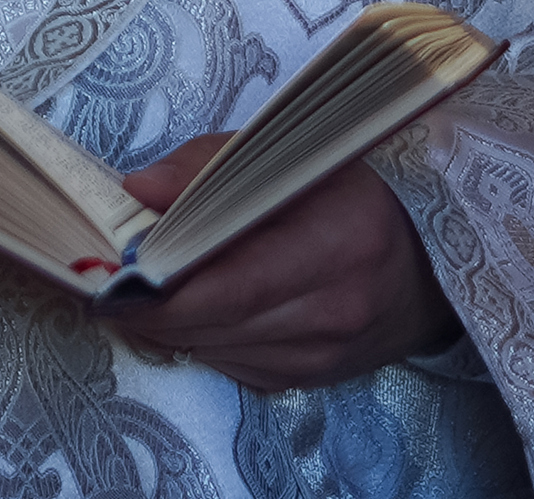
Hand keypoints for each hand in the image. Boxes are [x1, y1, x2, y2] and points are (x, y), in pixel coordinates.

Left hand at [97, 135, 456, 389]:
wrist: (427, 263)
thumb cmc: (354, 195)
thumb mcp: (291, 155)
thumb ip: (208, 167)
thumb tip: (136, 190)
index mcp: (338, 241)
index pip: (230, 283)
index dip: (162, 287)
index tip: (112, 275)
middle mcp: (335, 308)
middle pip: (215, 322)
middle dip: (151, 309)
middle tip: (105, 288)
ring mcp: (326, 353)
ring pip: (218, 349)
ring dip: (171, 328)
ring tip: (137, 297)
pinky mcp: (312, 378)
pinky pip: (236, 366)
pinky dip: (204, 340)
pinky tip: (192, 313)